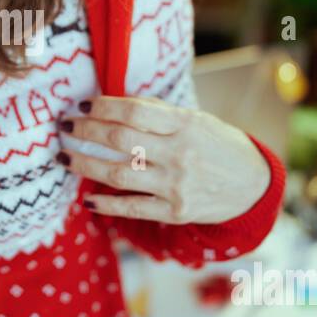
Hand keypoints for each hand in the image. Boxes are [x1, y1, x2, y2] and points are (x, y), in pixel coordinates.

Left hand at [58, 96, 271, 223]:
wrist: (253, 187)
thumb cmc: (220, 146)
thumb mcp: (198, 120)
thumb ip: (160, 114)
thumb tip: (115, 104)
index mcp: (184, 124)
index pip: (133, 111)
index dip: (102, 107)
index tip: (81, 106)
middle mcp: (178, 154)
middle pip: (119, 139)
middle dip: (85, 131)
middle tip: (63, 127)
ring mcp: (175, 185)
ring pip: (118, 174)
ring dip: (85, 164)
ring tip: (65, 157)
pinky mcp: (174, 211)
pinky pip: (131, 208)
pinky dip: (106, 203)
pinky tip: (87, 197)